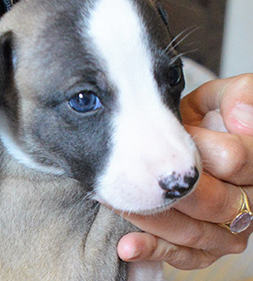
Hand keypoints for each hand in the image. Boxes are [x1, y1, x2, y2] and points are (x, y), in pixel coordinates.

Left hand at [117, 73, 252, 269]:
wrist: (192, 144)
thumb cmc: (205, 122)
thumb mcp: (220, 99)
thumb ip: (238, 95)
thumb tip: (241, 116)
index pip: (232, 158)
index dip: (195, 144)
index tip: (165, 133)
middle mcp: (248, 199)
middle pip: (211, 201)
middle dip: (167, 186)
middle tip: (127, 170)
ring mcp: (230, 228)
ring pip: (193, 231)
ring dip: (150, 217)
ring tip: (114, 200)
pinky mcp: (208, 247)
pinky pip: (186, 256)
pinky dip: (154, 250)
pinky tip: (128, 245)